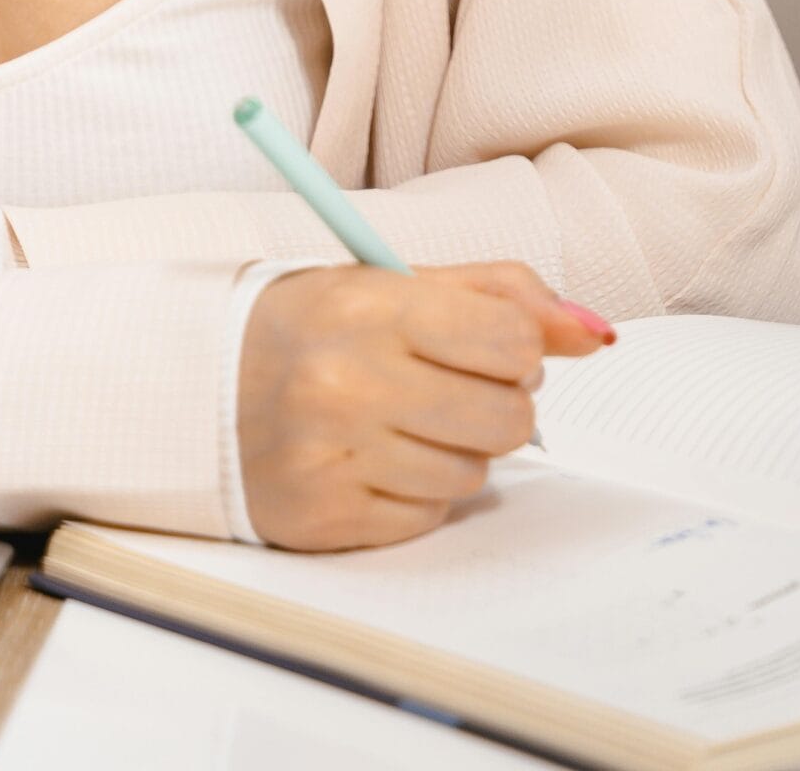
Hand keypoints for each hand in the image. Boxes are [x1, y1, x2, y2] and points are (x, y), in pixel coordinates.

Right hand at [238, 258, 613, 551]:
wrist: (202, 385)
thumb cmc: (316, 326)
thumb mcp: (396, 282)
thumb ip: (501, 295)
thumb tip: (596, 333)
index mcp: (369, 307)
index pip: (512, 340)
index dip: (517, 347)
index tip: (488, 343)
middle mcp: (349, 382)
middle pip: (508, 418)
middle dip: (495, 403)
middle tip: (447, 383)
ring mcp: (336, 455)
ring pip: (475, 474)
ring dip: (456, 449)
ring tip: (404, 418)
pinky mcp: (328, 518)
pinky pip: (429, 516)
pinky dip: (417, 490)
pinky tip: (376, 457)